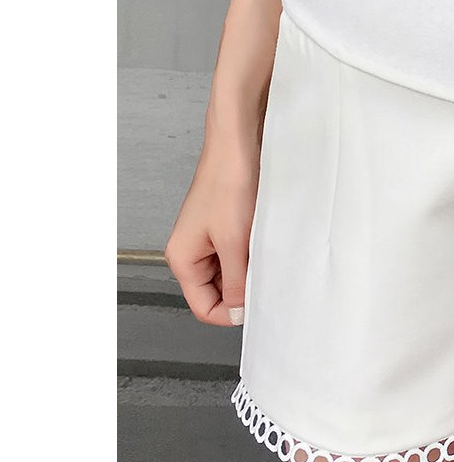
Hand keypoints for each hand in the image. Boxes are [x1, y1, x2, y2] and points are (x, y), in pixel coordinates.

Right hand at [164, 141, 259, 326]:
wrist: (237, 148)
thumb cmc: (229, 185)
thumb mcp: (234, 242)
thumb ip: (235, 282)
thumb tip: (236, 312)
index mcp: (182, 259)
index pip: (203, 307)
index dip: (230, 313)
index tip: (255, 306)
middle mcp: (190, 253)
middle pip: (216, 293)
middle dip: (240, 290)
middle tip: (263, 277)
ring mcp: (206, 241)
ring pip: (229, 276)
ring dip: (247, 272)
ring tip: (261, 255)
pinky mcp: (222, 230)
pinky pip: (236, 257)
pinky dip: (250, 257)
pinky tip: (262, 245)